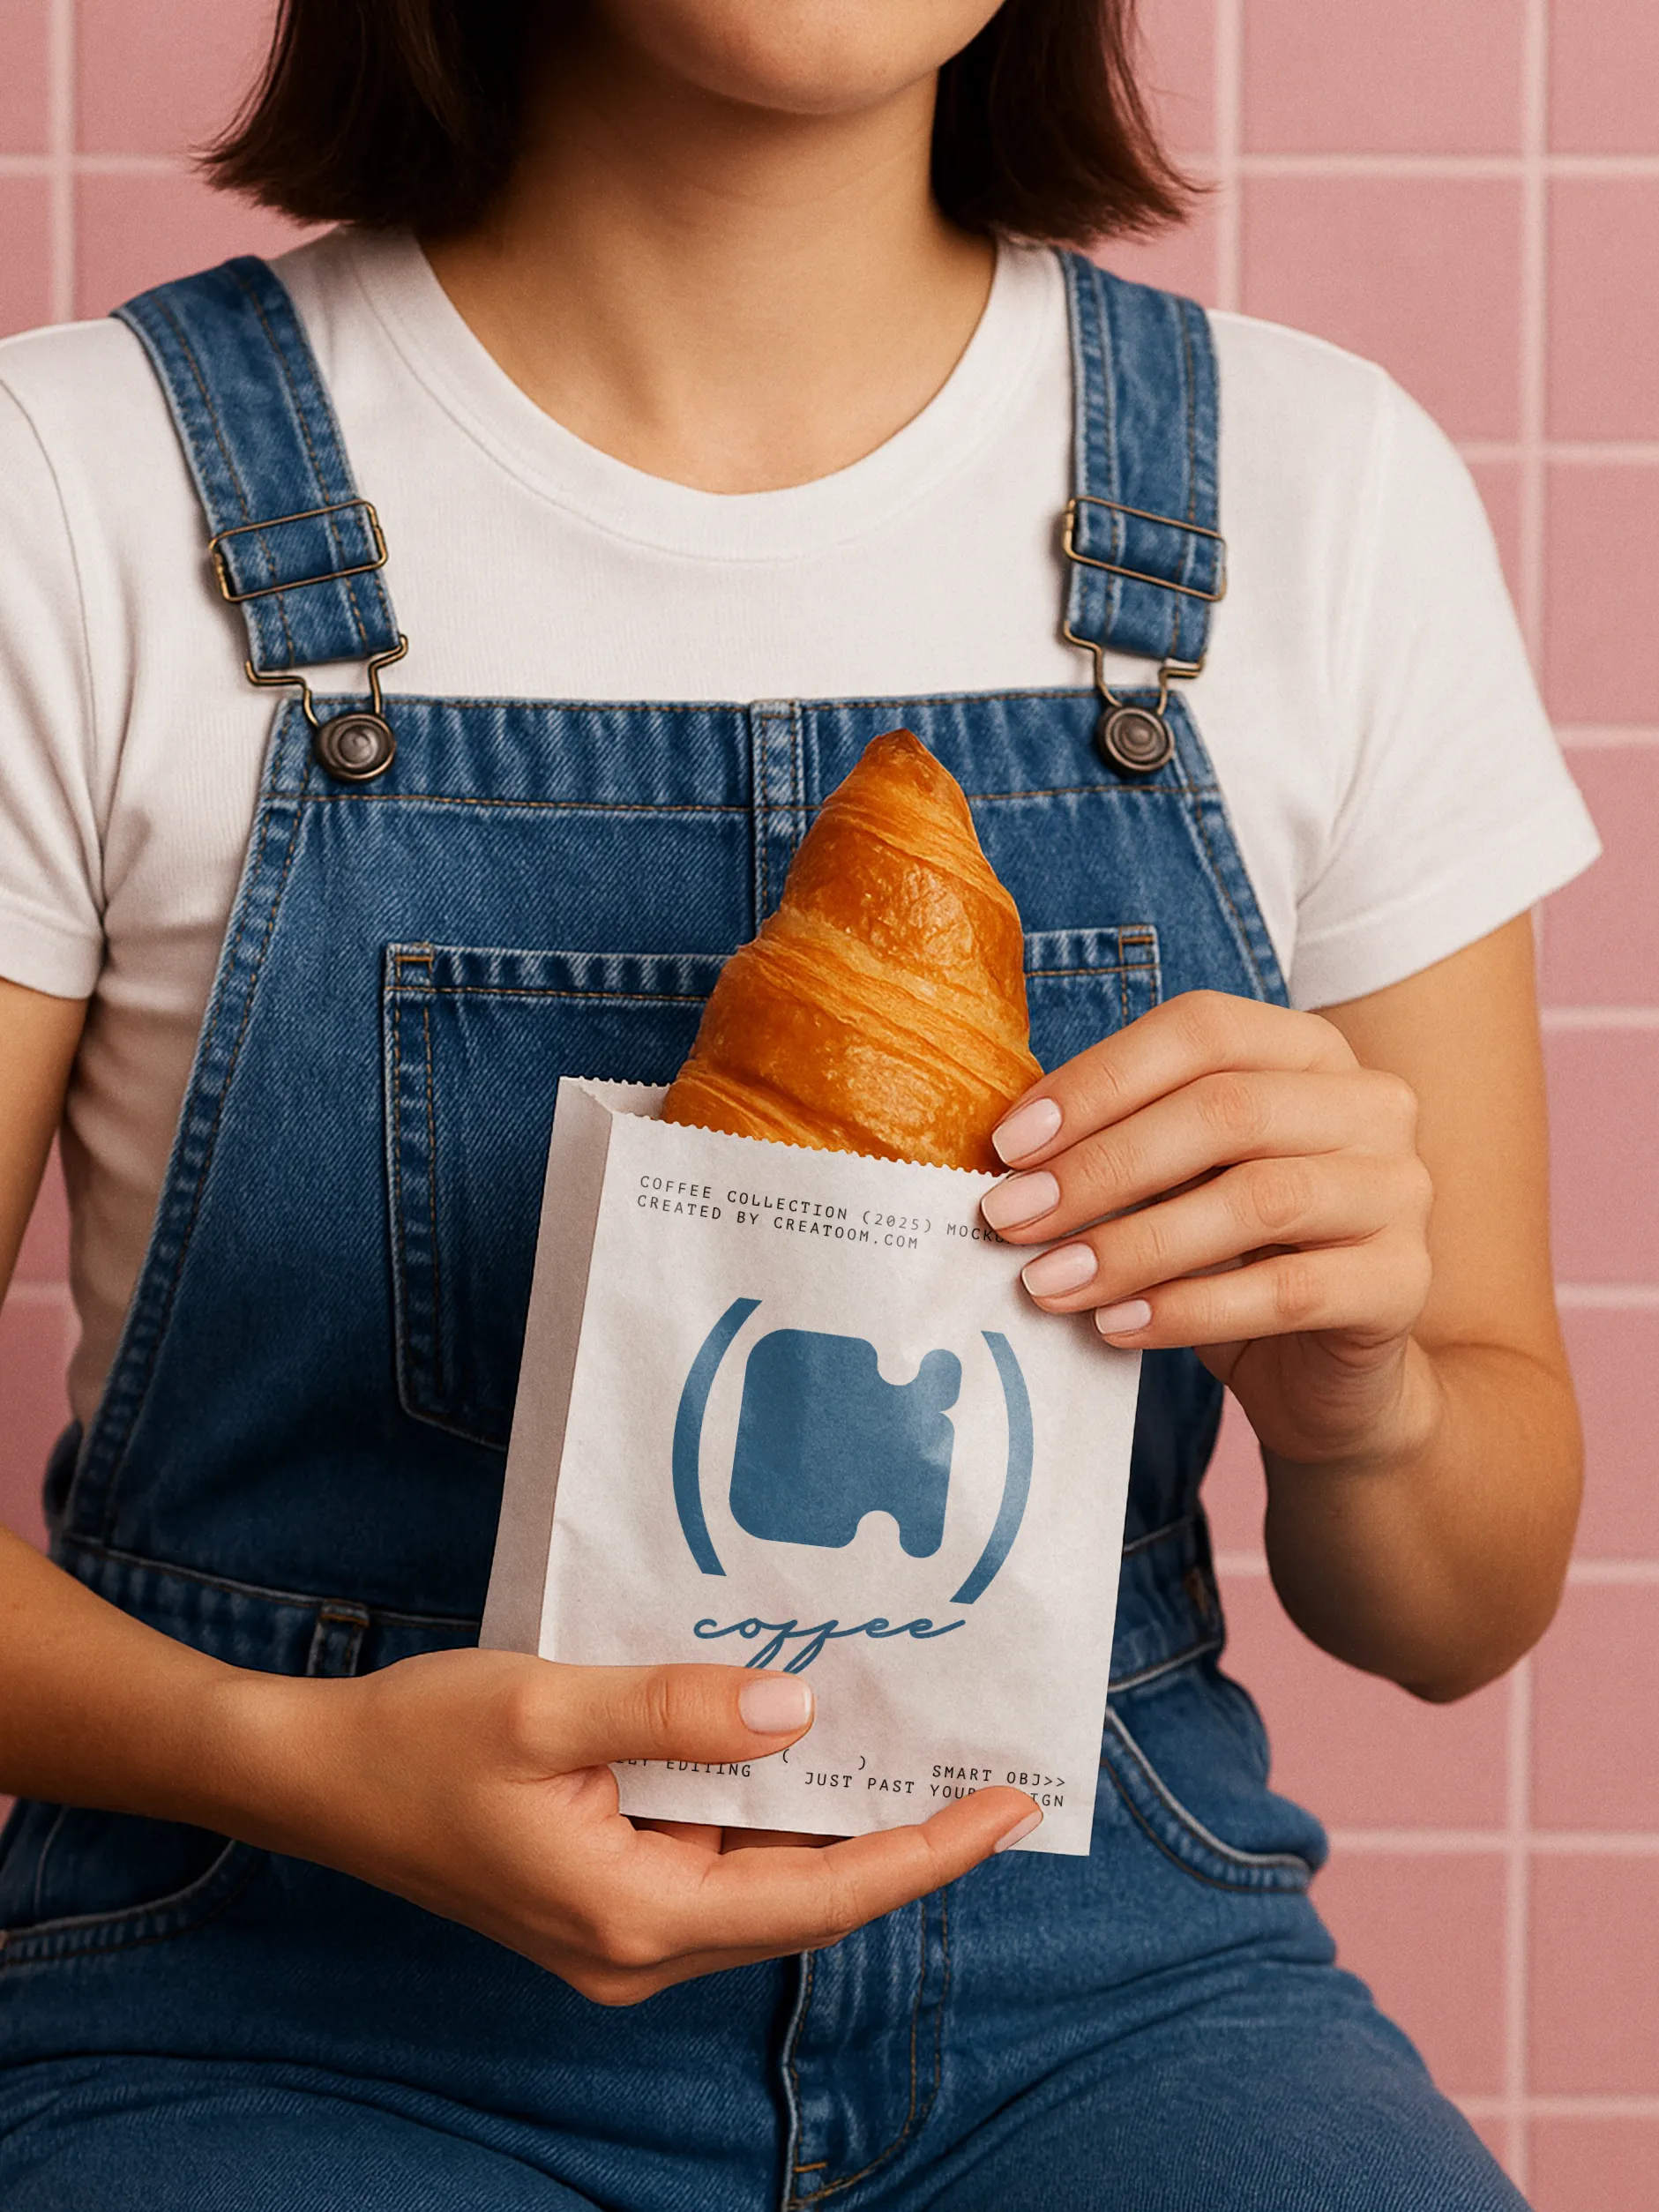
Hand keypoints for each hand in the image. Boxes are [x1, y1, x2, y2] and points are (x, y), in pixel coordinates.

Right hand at [217, 1649, 1036, 2004]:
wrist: (317, 1777)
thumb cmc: (420, 1743)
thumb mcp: (550, 1710)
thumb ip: (676, 1711)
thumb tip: (797, 1709)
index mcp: (637, 1915)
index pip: (820, 1899)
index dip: (924, 1855)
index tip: (1008, 1808)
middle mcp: (640, 1942)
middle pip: (804, 1895)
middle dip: (898, 1835)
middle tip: (984, 1764)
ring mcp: (622, 1924)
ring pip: (762, 1874)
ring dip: (833, 1816)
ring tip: (916, 1744)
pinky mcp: (605, 1889)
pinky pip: (715, 1854)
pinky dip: (769, 1807)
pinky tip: (799, 1741)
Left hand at [980, 991, 1435, 1470]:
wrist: (1326, 1376)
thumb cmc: (1232, 1258)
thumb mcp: (1174, 1182)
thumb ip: (1116, 1143)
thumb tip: (1006, 1152)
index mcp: (1307, 1051)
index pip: (1201, 1030)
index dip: (1099, 1081)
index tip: (1008, 1144)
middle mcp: (1370, 1103)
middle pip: (1226, 1111)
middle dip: (1100, 1167)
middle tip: (1010, 1219)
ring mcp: (1399, 1189)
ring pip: (1258, 1199)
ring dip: (1134, 1243)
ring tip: (1049, 1283)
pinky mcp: (1406, 1281)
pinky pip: (1288, 1290)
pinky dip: (1190, 1309)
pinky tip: (1117, 1327)